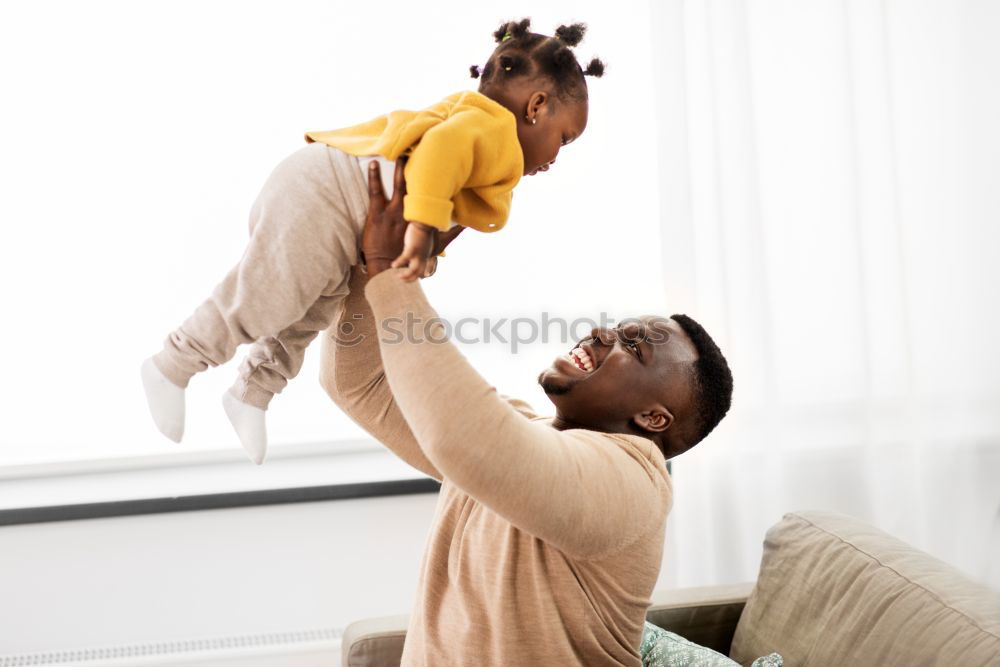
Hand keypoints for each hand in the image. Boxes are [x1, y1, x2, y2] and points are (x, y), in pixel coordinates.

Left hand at [362, 158, 465, 277]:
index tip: (442, 167)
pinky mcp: (377, 213)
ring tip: (400, 153)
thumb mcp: (434, 245)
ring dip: (399, 168)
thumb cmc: (408, 256)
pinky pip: (375, 190)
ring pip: (397, 185)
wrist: (386, 266)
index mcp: (421, 217)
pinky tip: (372, 163)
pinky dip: (373, 176)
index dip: (435, 181)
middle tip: (421, 152)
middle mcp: (409, 212)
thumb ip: (451, 234)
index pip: (430, 195)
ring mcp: (392, 211)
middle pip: (416, 185)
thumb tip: (466, 227)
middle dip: (419, 168)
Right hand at [391, 221, 435, 281]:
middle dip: (410, 278)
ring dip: (405, 275)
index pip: (424, 267)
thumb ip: (422, 243)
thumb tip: (418, 241)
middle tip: (402, 279)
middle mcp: (423, 256)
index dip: (420, 274)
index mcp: (426, 254)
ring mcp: (418, 253)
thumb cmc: (425, 227)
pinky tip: (393, 266)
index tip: (415, 278)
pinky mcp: (412, 248)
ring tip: (398, 277)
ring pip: (413, 270)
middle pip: (418, 273)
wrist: (426, 221)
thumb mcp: (425, 238)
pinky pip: (404, 259)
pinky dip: (398, 263)